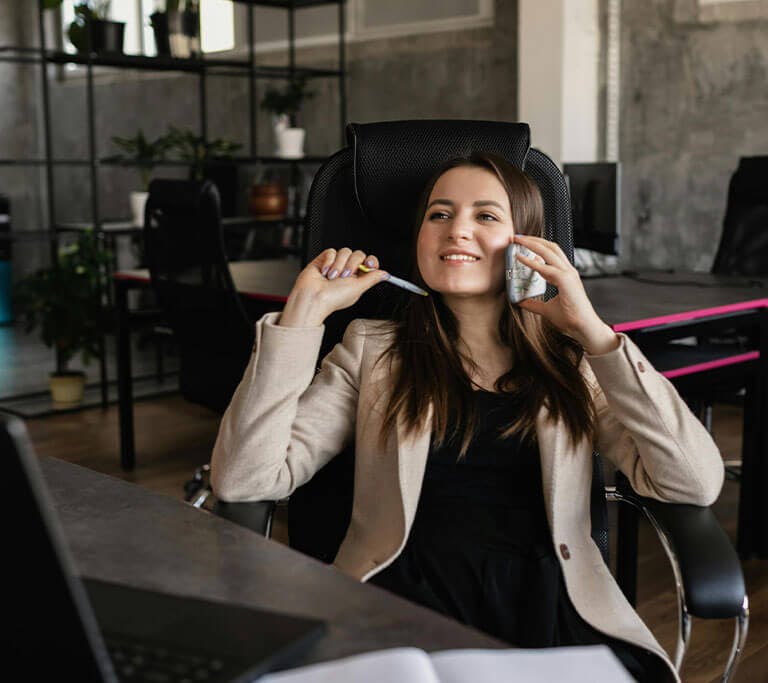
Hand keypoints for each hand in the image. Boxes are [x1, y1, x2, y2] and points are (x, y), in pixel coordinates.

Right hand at [280, 248, 388, 326]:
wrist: (313, 298)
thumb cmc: (333, 298)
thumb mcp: (358, 288)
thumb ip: (372, 279)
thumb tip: (385, 274)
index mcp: (357, 279)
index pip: (369, 263)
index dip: (371, 261)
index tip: (370, 263)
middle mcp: (347, 271)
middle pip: (358, 254)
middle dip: (352, 265)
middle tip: (345, 276)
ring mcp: (335, 265)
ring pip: (344, 252)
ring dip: (338, 265)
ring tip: (332, 277)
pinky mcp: (323, 260)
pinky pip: (331, 252)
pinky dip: (328, 262)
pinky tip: (324, 272)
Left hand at [511, 235, 618, 353]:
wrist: (583, 328)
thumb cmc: (571, 319)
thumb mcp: (546, 310)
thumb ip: (533, 304)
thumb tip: (519, 301)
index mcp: (566, 275)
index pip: (551, 254)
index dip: (537, 246)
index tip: (522, 245)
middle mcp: (568, 271)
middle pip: (550, 246)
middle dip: (533, 239)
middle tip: (517, 236)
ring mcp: (568, 274)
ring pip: (548, 251)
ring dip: (531, 243)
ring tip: (517, 240)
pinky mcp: (565, 280)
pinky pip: (545, 267)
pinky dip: (531, 261)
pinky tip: (520, 258)